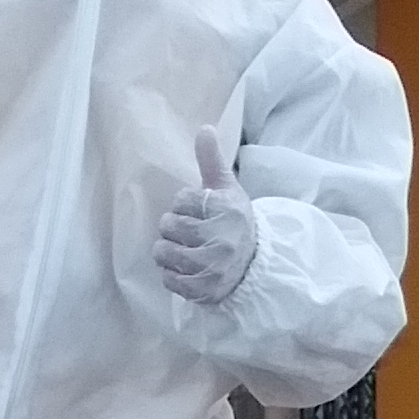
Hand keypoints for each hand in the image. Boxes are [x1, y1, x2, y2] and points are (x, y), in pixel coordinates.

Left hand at [155, 125, 258, 304]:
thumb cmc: (234, 222)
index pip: (181, 199)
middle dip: (173, 228)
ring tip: (184, 250)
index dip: (184, 205)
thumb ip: (212, 160)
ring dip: (167, 251)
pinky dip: (172, 275)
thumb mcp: (227, 189)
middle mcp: (222, 238)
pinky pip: (168, 280)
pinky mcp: (205, 290)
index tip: (199, 212)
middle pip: (168, 225)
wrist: (254, 265)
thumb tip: (205, 127)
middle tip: (190, 232)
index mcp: (226, 209)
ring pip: (164, 252)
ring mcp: (213, 267)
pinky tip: (187, 270)